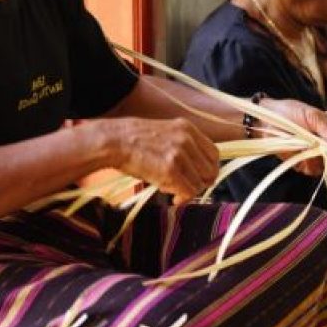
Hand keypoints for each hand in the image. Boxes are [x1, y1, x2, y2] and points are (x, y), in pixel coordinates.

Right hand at [99, 117, 218, 203]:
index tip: (200, 178)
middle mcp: (187, 140)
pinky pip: (188, 191)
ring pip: (200, 183)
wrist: (113, 141)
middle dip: (202, 183)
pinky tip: (173, 198)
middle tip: (188, 188)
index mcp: (187, 128)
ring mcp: (179, 154)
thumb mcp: (164, 133)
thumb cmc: (132, 141)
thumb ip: (183, 146)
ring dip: (189, 191)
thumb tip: (196, 169)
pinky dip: (183, 198)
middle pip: (211, 169)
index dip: (208, 169)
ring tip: (174, 191)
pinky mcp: (170, 170)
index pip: (213, 154)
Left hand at [259, 98, 326, 175]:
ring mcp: (317, 156)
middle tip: (323, 147)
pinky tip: (297, 153)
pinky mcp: (304, 164)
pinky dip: (306, 164)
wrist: (264, 121)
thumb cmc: (289, 112)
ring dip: (318, 159)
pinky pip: (312, 171)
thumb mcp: (311, 116)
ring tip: (304, 145)